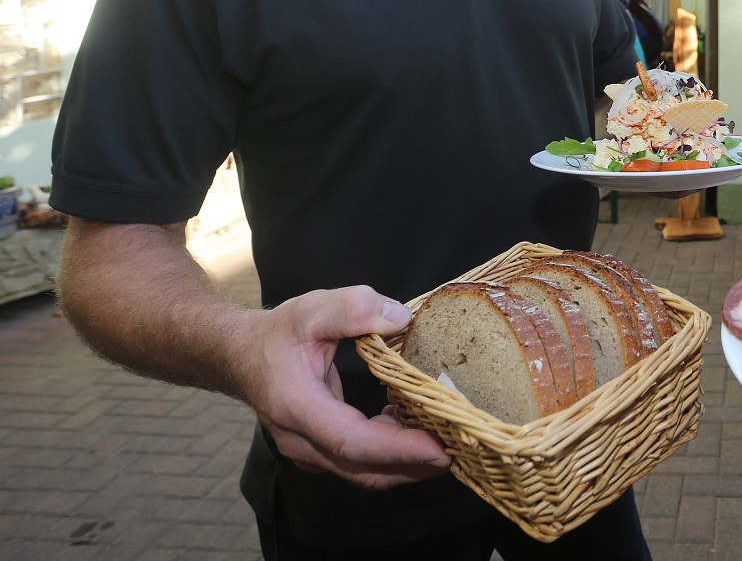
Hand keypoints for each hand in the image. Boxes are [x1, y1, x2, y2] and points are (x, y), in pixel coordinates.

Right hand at [237, 286, 451, 488]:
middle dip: (414, 465)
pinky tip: (415, 424)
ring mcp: (309, 450)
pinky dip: (392, 450)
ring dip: (407, 461)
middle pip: (364, 468)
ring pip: (363, 471)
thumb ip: (354, 308)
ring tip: (448, 436)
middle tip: (462, 449)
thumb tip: (399, 318)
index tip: (438, 447)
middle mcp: (301, 440)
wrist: (240, 355)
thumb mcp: (312, 308)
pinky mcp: (320, 449)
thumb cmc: (277, 334)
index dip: (398, 449)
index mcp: (297, 407)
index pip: (352, 441)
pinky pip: (360, 460)